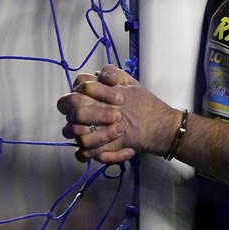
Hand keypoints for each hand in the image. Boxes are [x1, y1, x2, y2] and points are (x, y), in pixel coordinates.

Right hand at [57, 65, 180, 164]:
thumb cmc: (138, 102)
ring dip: (99, 136)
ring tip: (120, 131)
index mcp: (86, 96)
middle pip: (73, 113)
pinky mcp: (92, 151)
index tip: (120, 98)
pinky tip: (127, 149)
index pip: (76, 92)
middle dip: (95, 114)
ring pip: (77, 136)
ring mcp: (84, 133)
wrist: (155, 124)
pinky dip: (107, 155)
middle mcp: (81, 114)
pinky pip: (84, 156)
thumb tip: (100, 75)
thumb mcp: (129, 83)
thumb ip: (112, 73)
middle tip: (118, 116)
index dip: (96, 92)